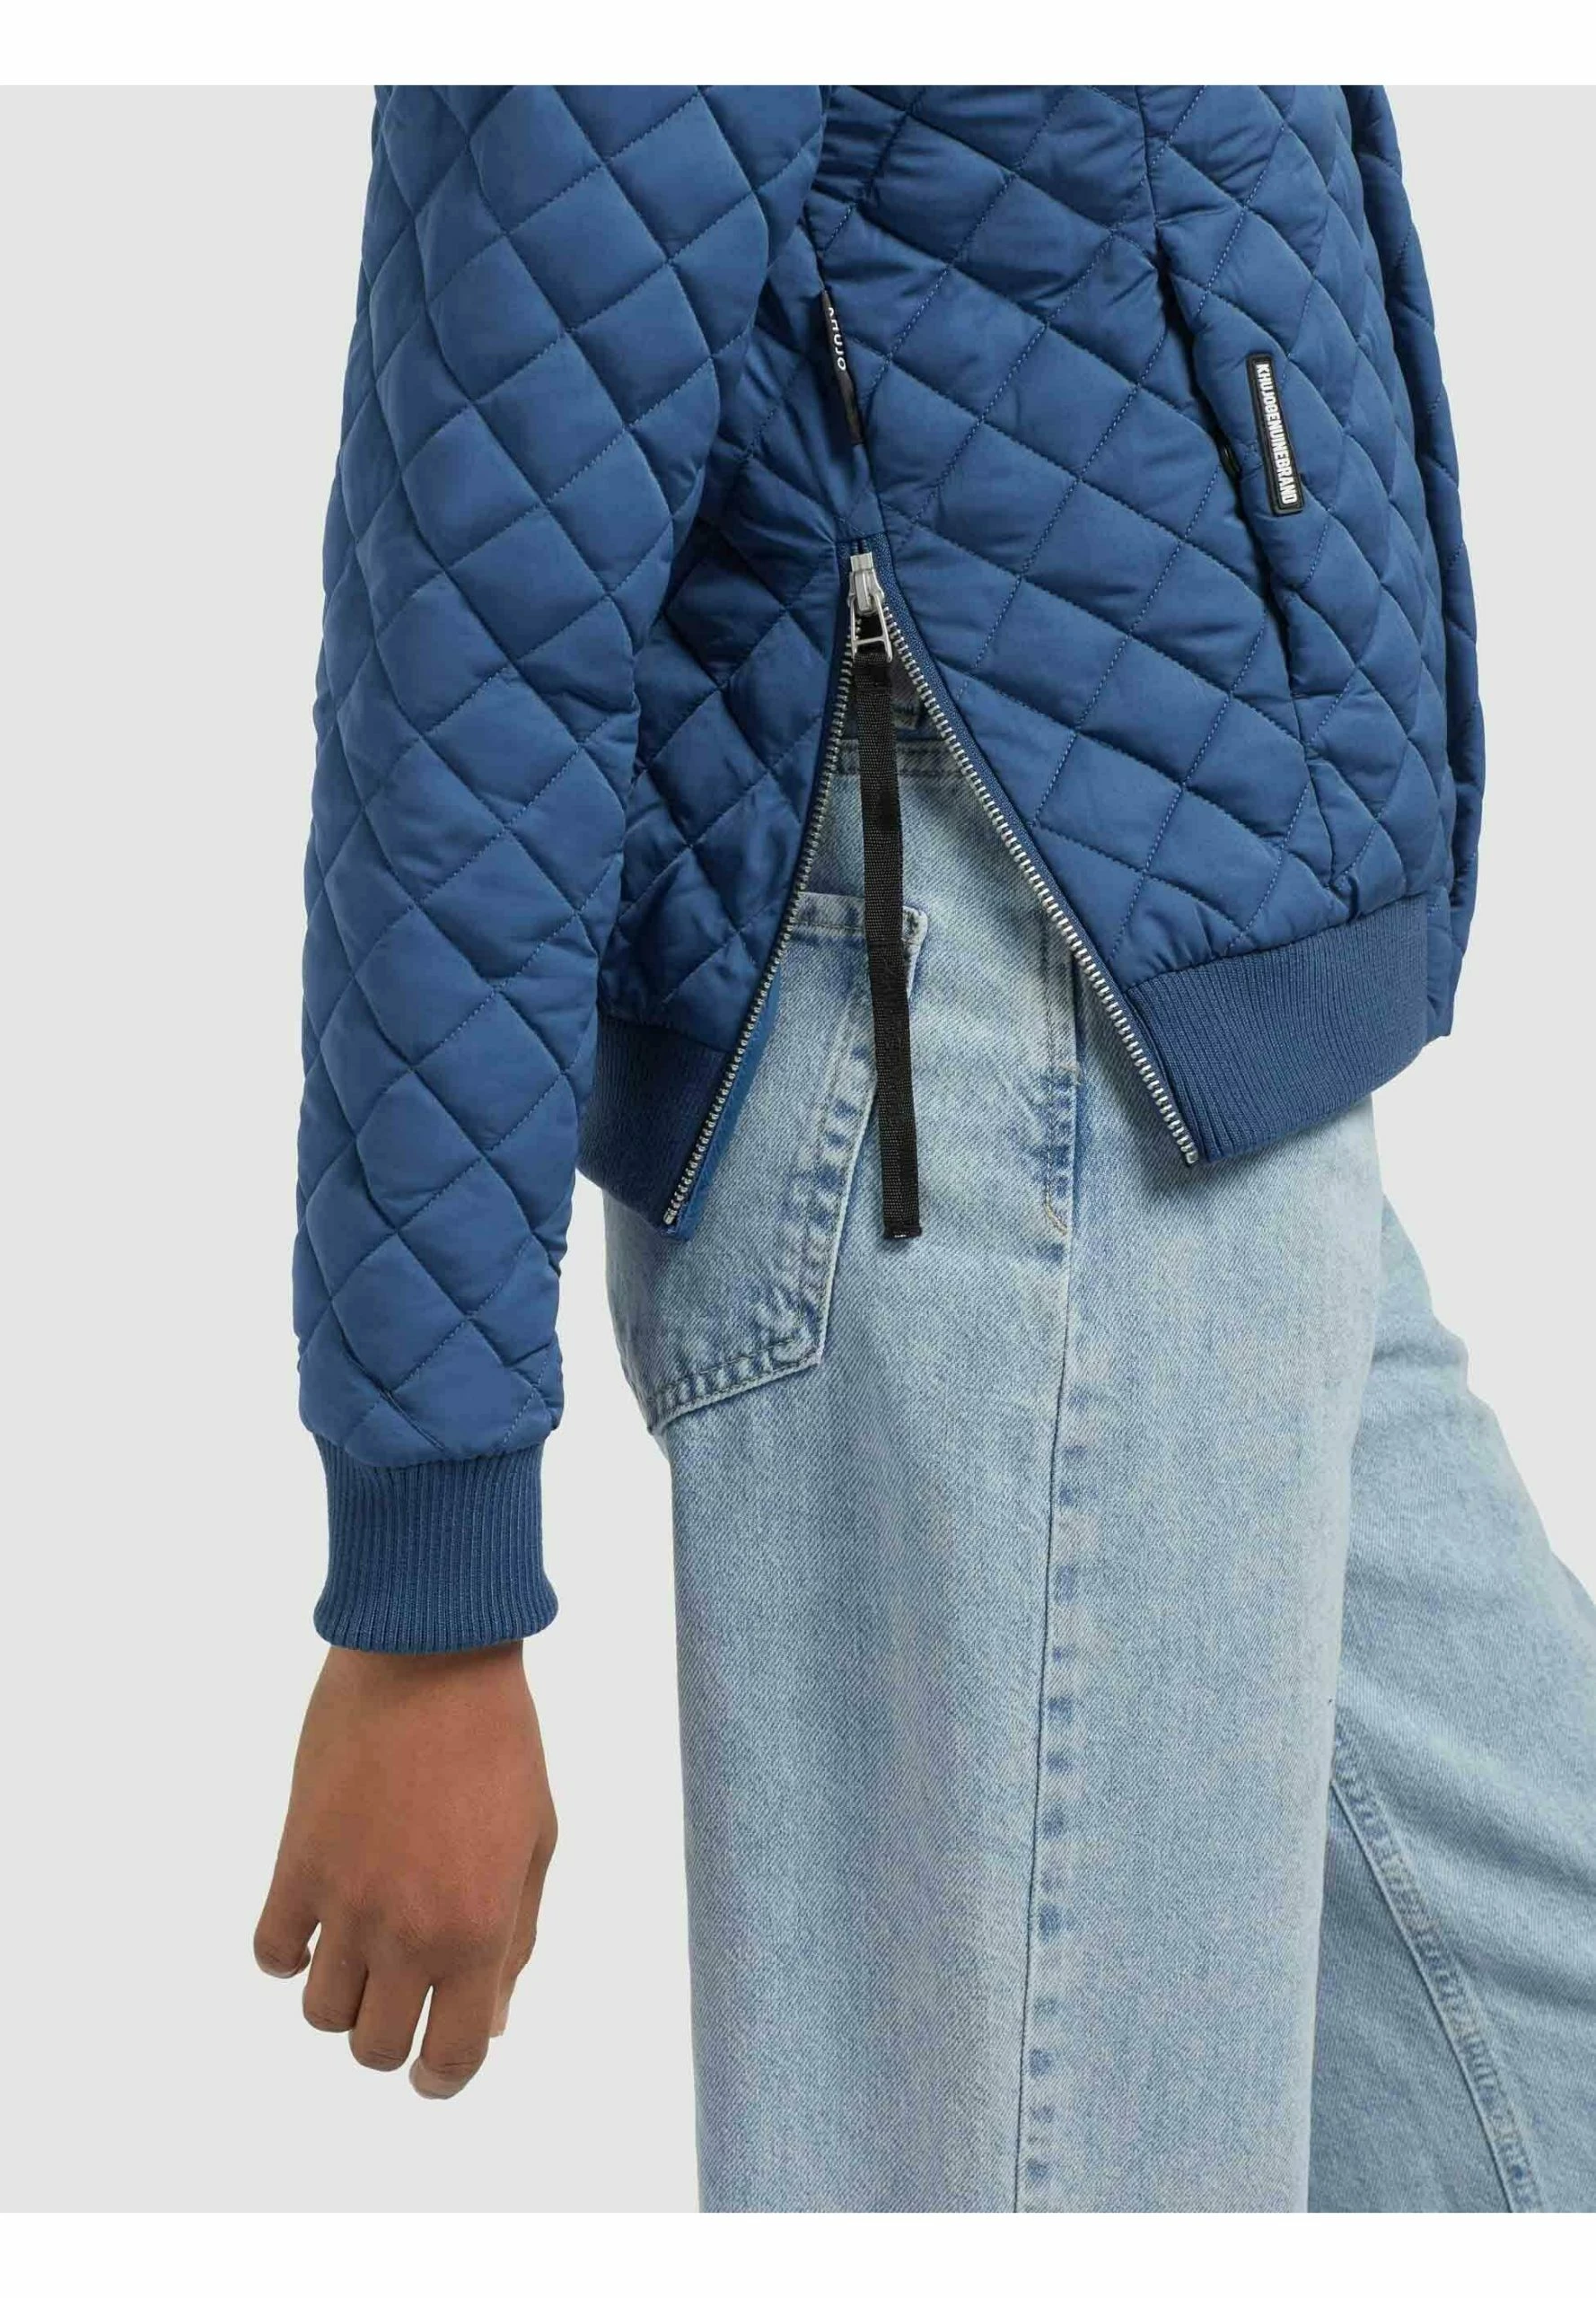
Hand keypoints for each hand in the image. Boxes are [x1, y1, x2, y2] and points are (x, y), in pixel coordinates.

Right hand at [254, 1642, 555, 2098]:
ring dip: (342, 1994)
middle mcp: (407, 1931)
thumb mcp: (536, 1842)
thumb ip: (515, 1940)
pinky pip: (272, 1951)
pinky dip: (290, 1952)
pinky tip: (315, 1919)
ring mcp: (344, 1901)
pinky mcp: (295, 1863)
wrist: (430, 1659)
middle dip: (392, 2033)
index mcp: (477, 1931)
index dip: (443, 2075)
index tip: (435, 2065)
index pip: (451, 2058)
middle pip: (374, 2047)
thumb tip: (489, 2021)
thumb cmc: (499, 1743)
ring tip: (362, 1946)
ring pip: (320, 2013)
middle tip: (402, 1991)